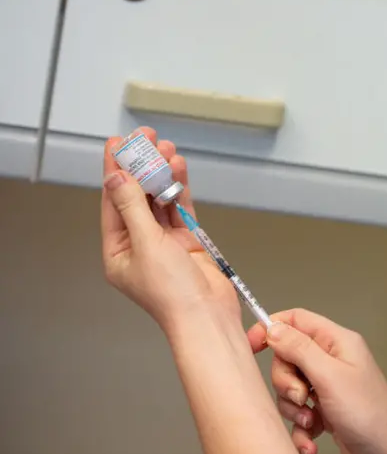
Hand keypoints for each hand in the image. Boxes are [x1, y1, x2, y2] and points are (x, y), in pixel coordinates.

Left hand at [101, 127, 239, 330]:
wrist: (207, 314)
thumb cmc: (173, 294)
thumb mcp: (146, 244)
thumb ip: (132, 207)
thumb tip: (117, 179)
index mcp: (118, 251)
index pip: (112, 201)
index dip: (116, 170)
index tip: (118, 144)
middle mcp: (139, 244)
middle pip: (136, 196)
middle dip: (141, 166)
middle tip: (145, 138)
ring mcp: (164, 242)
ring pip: (159, 199)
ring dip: (162, 173)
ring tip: (165, 148)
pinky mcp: (188, 241)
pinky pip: (180, 208)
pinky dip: (179, 188)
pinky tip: (178, 169)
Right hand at [247, 309, 386, 453]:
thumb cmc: (371, 414)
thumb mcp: (330, 376)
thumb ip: (300, 349)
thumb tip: (273, 327)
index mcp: (337, 342)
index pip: (296, 320)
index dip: (271, 328)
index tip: (252, 347)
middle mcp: (332, 361)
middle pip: (288, 358)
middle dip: (286, 382)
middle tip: (303, 396)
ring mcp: (328, 387)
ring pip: (290, 389)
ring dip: (295, 410)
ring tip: (313, 421)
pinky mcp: (325, 410)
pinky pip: (298, 413)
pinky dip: (301, 429)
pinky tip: (313, 439)